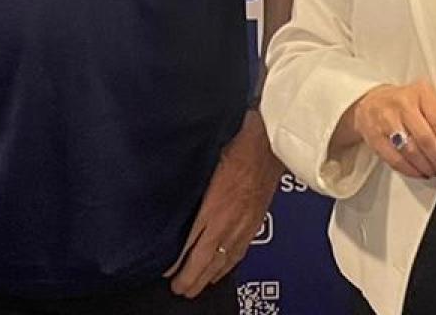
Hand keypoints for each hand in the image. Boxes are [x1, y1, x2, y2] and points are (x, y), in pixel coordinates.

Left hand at [164, 111, 278, 298]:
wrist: (268, 146)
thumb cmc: (236, 150)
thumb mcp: (205, 168)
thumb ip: (191, 191)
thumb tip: (173, 203)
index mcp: (213, 209)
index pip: (191, 246)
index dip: (179, 263)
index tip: (167, 273)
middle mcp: (228, 223)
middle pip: (206, 260)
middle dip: (191, 279)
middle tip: (178, 289)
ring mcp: (243, 227)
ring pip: (223, 261)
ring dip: (207, 277)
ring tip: (195, 288)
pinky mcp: (254, 224)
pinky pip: (238, 253)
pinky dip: (227, 267)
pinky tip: (220, 272)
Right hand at [338, 80, 435, 178]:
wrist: (373, 102)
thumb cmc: (407, 104)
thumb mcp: (428, 102)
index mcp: (421, 93)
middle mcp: (402, 104)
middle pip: (425, 139)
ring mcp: (386, 120)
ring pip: (411, 151)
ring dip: (427, 167)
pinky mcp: (375, 137)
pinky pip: (395, 160)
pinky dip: (411, 171)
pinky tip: (420, 172)